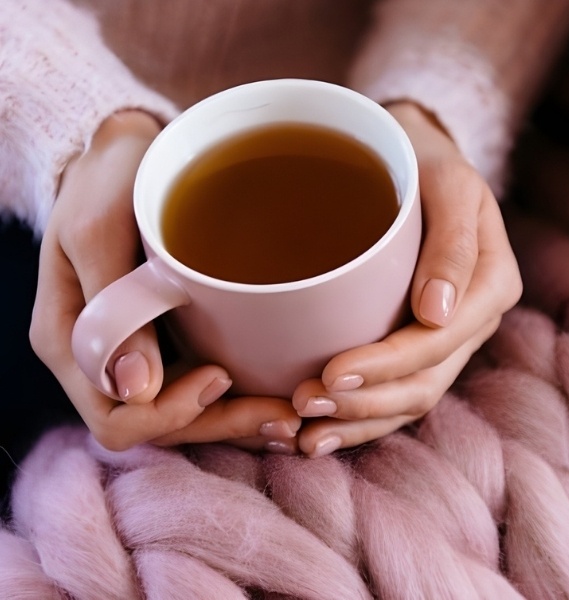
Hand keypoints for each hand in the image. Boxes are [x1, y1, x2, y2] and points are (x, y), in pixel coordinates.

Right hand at [30, 111, 299, 452]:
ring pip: (184, 417)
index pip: (116, 416)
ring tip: (294, 417)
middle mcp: (100, 360)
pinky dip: (239, 400)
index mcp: (70, 340)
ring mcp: (137, 353)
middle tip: (285, 416)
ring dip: (238, 423)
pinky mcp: (169, 341)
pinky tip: (279, 394)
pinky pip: (200, 389)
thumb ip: (112, 308)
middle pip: (157, 427)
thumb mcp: (100, 230)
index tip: (221, 376)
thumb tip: (135, 390)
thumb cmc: (108, 178)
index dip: (170, 413)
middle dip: (220, 427)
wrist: (128, 150)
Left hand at [292, 101, 521, 456]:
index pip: (439, 342)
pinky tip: (319, 433)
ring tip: (304, 435)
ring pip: (409, 400)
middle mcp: (474, 321)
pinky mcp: (419, 345)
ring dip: (358, 423)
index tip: (330, 373)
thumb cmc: (426, 162)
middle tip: (303, 406)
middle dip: (365, 405)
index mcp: (492, 284)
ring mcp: (448, 339)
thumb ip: (453, 243)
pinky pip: (395, 394)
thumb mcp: (449, 182)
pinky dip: (359, 419)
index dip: (387, 367)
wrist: (416, 158)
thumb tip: (437, 314)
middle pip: (424, 382)